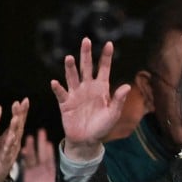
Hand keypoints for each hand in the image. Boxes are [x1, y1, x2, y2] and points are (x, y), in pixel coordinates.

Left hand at [0, 99, 29, 181]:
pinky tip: (10, 138)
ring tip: (16, 118)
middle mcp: (12, 145)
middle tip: (21, 104)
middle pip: (17, 128)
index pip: (16, 122)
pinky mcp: (3, 163)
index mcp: (9, 138)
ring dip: (15, 129)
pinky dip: (9, 146)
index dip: (20, 112)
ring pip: (13, 140)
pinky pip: (7, 153)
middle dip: (20, 116)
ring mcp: (8, 154)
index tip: (23, 100)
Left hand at [17, 128, 56, 181]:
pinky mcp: (51, 171)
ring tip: (41, 132)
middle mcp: (36, 167)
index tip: (23, 142)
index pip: (26, 158)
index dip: (25, 150)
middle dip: (34, 143)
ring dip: (41, 144)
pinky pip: (50, 160)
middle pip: (34, 153)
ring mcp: (44, 168)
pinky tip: (49, 144)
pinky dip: (49, 153)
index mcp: (28, 170)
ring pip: (42, 154)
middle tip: (32, 132)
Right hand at [49, 37, 130, 160]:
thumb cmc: (102, 127)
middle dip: (86, 54)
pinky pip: (61, 94)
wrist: (87, 140)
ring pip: (72, 77)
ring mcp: (75, 94)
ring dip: (70, 68)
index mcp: (101, 88)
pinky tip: (55, 82)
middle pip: (86, 67)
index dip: (106, 57)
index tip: (109, 43)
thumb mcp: (113, 114)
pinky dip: (58, 88)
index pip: (104, 69)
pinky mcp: (65, 103)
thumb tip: (127, 86)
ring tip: (69, 58)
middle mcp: (87, 87)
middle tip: (86, 40)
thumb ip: (118, 100)